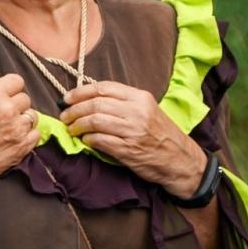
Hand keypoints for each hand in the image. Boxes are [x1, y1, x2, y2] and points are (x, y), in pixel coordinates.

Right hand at [0, 68, 38, 214]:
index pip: (17, 81)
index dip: (11, 87)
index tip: (6, 94)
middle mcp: (7, 109)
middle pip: (25, 98)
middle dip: (16, 104)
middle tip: (4, 114)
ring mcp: (17, 128)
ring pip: (32, 115)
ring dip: (23, 119)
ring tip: (9, 127)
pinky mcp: (23, 146)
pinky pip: (35, 133)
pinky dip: (28, 135)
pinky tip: (14, 138)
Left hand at [60, 81, 206, 195]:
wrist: (182, 161)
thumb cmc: (162, 134)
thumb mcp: (148, 110)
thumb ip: (123, 103)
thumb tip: (89, 99)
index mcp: (141, 98)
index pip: (103, 88)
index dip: (80, 92)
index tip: (67, 98)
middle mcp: (137, 112)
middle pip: (96, 104)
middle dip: (74, 110)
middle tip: (65, 116)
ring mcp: (133, 131)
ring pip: (95, 121)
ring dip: (77, 125)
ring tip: (71, 129)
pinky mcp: (129, 150)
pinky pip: (100, 141)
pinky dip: (88, 140)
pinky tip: (85, 140)